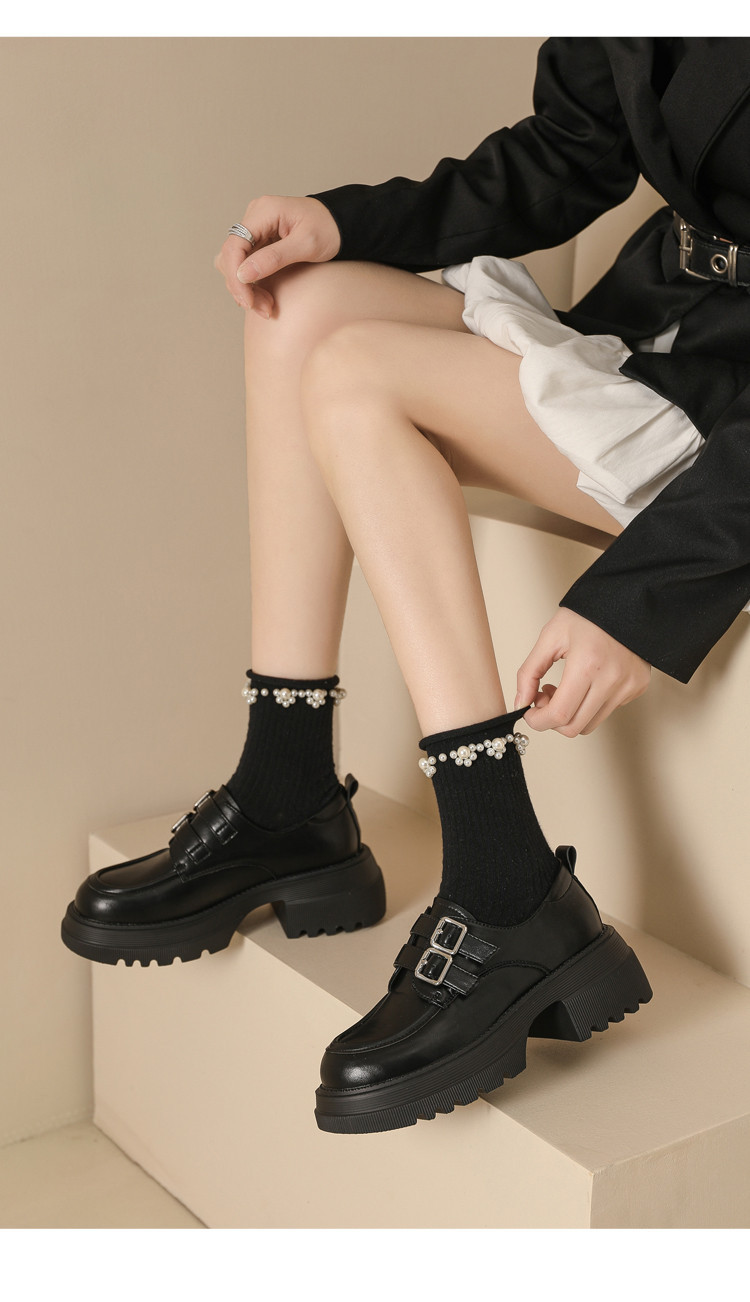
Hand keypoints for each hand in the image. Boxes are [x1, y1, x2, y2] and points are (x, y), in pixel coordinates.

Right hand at [213, 195, 341, 315]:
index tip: (248, 301)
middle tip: (263, 309)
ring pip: (236, 264)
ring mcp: (256, 230)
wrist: (344, 224)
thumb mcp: (307, 245)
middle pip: (230, 257)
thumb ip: (274, 258)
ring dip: (247, 289)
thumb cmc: (330, 230)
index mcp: (264, 211)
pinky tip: (265, 299)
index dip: (235, 276)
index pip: (233, 245)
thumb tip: (242, 274)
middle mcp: (255, 218)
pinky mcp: (260, 242)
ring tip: (267, 307)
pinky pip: (247, 266)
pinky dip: (253, 285)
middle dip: (242, 287)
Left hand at [514, 607, 650, 736]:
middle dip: (552, 720)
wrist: (626, 601)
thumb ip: (529, 672)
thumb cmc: (587, 615)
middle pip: (574, 727)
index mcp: (587, 665)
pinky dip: (590, 705)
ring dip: (571, 713)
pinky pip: (607, 711)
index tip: (530, 713)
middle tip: (546, 695)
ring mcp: (628, 686)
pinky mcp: (637, 688)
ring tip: (566, 687)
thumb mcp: (550, 637)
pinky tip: (586, 682)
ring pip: (591, 724)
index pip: (560, 715)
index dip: (538, 721)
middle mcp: (612, 680)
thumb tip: (521, 703)